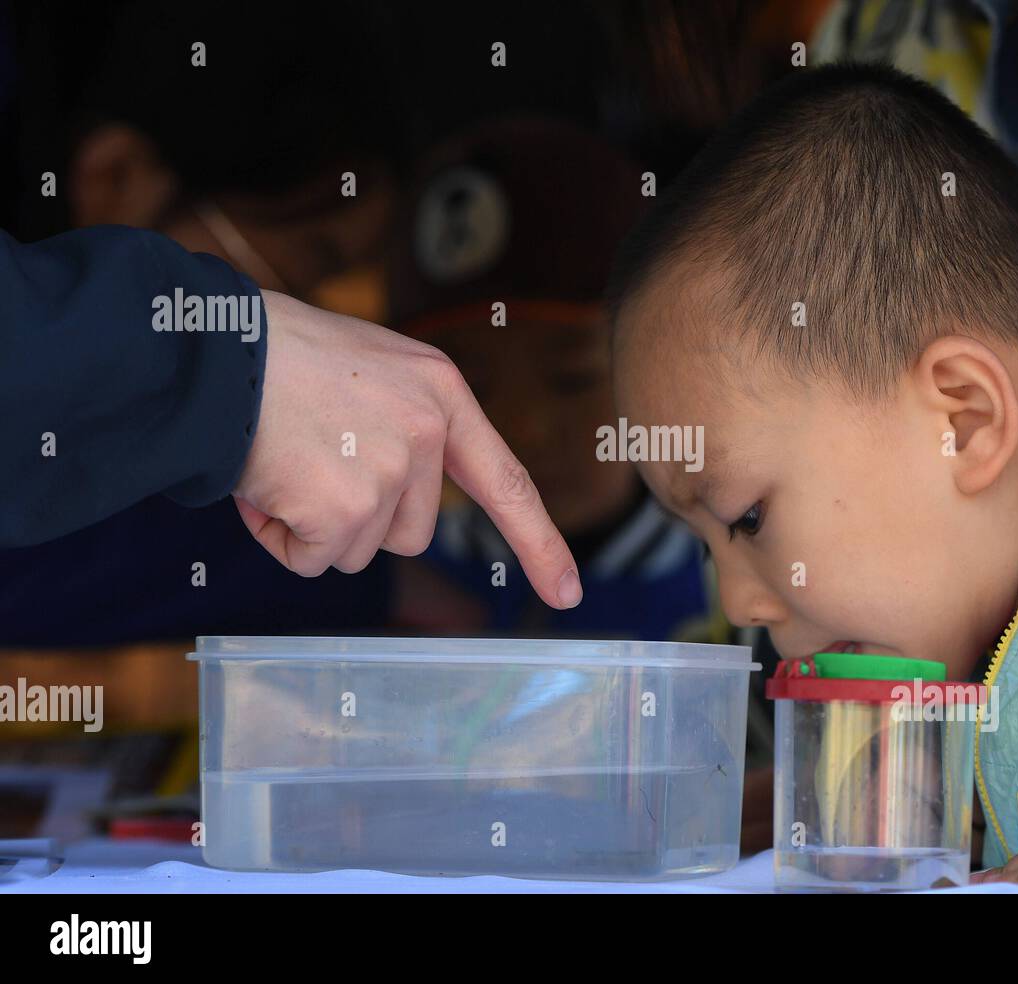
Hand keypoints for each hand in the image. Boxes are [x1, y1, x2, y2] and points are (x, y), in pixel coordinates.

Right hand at [233, 290, 582, 608]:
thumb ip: (409, 426)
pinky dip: (279, 537)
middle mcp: (427, 432)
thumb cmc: (277, 356)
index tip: (568, 592)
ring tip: (282, 462)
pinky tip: (261, 483)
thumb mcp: (375, 371)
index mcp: (441, 393)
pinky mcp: (343, 507)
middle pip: (411, 534)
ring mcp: (389, 471)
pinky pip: (312, 560)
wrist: (209, 346)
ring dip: (314, 526)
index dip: (539, 542)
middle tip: (309, 460)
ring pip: (358, 551)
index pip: (507, 482)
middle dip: (357, 517)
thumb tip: (407, 502)